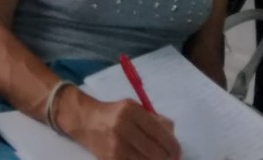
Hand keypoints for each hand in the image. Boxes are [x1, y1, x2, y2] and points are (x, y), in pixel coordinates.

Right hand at [59, 90, 178, 159]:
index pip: (160, 132)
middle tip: (170, 158)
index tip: (178, 152)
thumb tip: (172, 135)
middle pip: (156, 152)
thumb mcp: (134, 108)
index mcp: (131, 111)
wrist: (85, 121)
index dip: (173, 146)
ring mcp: (116, 146)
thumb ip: (155, 119)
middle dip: (168, 158)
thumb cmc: (114, 114)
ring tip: (156, 158)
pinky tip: (142, 158)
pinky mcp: (111, 159)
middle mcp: (123, 127)